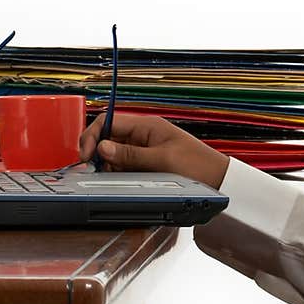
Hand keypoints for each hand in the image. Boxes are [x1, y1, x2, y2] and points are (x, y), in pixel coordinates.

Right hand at [78, 112, 229, 189]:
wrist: (217, 180)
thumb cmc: (197, 165)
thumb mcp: (161, 160)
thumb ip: (130, 155)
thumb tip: (103, 147)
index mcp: (146, 126)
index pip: (108, 122)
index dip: (93, 136)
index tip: (86, 155)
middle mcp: (143, 135)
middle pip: (107, 138)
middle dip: (97, 153)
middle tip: (94, 170)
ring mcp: (144, 150)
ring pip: (113, 154)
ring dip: (108, 165)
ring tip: (111, 178)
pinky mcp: (146, 164)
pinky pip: (124, 166)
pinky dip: (118, 173)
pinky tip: (120, 181)